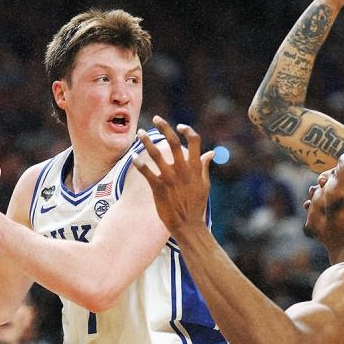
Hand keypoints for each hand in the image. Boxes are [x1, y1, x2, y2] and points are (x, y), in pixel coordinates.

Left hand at [132, 116, 212, 235]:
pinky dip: (139, 163)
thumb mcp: (204, 185)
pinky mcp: (158, 188)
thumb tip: (211, 153)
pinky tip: (133, 156)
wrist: (187, 225)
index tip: (180, 126)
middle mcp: (183, 170)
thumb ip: (205, 167)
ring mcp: (170, 178)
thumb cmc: (196, 205)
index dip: (187, 131)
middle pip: (173, 142)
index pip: (194, 141)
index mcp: (196, 168)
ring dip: (147, 141)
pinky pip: (147, 172)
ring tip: (140, 133)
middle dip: (164, 128)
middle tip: (157, 118)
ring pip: (156, 154)